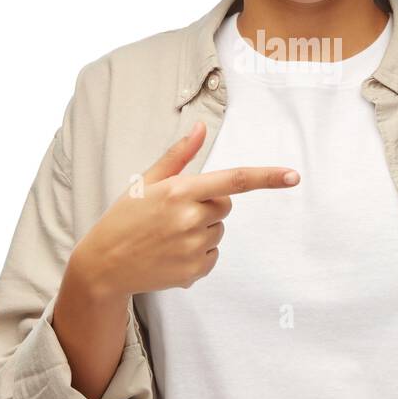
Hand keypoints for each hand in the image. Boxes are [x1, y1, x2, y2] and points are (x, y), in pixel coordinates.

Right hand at [63, 120, 299, 300]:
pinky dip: (198, 254)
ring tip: (168, 236)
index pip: (235, 180)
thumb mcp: (146, 182)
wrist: (104, 265)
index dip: (268, 177)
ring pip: (218, 230)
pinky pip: (213, 256)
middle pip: (226, 205)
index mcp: (180, 191)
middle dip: (208, 205)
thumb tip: (200, 128)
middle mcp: (190, 219)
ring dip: (202, 230)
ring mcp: (194, 247)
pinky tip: (171, 254)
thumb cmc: (124, 218)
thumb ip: (179, 156)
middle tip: (174, 214)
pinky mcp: (195, 271)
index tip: (294, 176)